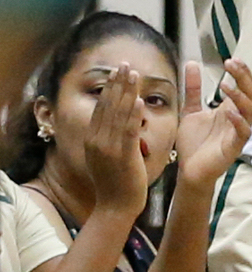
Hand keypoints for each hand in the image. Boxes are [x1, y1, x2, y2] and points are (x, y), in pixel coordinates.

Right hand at [84, 65, 149, 218]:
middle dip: (117, 83)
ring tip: (134, 74)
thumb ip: (111, 137)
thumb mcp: (107, 156)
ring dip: (127, 92)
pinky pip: (128, 131)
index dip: (109, 88)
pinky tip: (140, 100)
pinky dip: (133, 115)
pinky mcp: (122, 155)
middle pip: (107, 106)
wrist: (115, 208)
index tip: (117, 71)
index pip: (101, 108)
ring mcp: (108, 148)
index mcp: (93, 140)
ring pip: (118, 114)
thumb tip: (119, 119)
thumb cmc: (117, 183)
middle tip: (125, 63)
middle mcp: (97, 141)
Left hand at [173, 58, 251, 191]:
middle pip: (250, 93)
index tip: (231, 60)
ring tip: (226, 86)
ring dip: (240, 97)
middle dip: (243, 78)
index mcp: (230, 108)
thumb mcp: (191, 110)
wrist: (189, 170)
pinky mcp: (234, 147)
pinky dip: (238, 122)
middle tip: (232, 64)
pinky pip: (243, 133)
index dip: (240, 72)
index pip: (242, 86)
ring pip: (249, 111)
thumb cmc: (194, 143)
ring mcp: (238, 132)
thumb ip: (193, 89)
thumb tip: (192, 63)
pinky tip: (229, 113)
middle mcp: (238, 118)